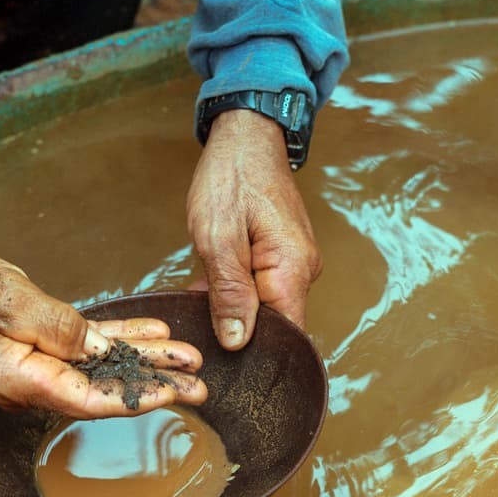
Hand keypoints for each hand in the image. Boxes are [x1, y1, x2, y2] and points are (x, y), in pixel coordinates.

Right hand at [0, 215, 206, 416]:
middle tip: (200, 384)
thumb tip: (98, 347)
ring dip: (143, 361)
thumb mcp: (9, 300)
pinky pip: (84, 350)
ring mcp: (35, 368)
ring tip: (186, 357)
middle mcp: (31, 384)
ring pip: (100, 368)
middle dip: (154, 384)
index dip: (138, 397)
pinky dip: (117, 342)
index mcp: (21, 380)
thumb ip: (58, 326)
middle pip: (104, 390)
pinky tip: (151, 337)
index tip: (177, 393)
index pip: (91, 399)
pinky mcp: (37, 349)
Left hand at [186, 108, 321, 348]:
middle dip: (237, 331)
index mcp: (292, 269)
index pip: (287, 335)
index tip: (224, 361)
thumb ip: (229, 292)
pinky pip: (257, 288)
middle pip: (273, 324)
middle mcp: (300, 271)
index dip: (257, 353)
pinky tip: (204, 289)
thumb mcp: (218, 237)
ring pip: (261, 306)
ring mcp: (290, 264)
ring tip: (197, 302)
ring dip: (229, 308)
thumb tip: (238, 342)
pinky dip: (230, 292)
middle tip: (197, 328)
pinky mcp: (278, 257)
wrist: (245, 135)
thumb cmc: (231, 177)